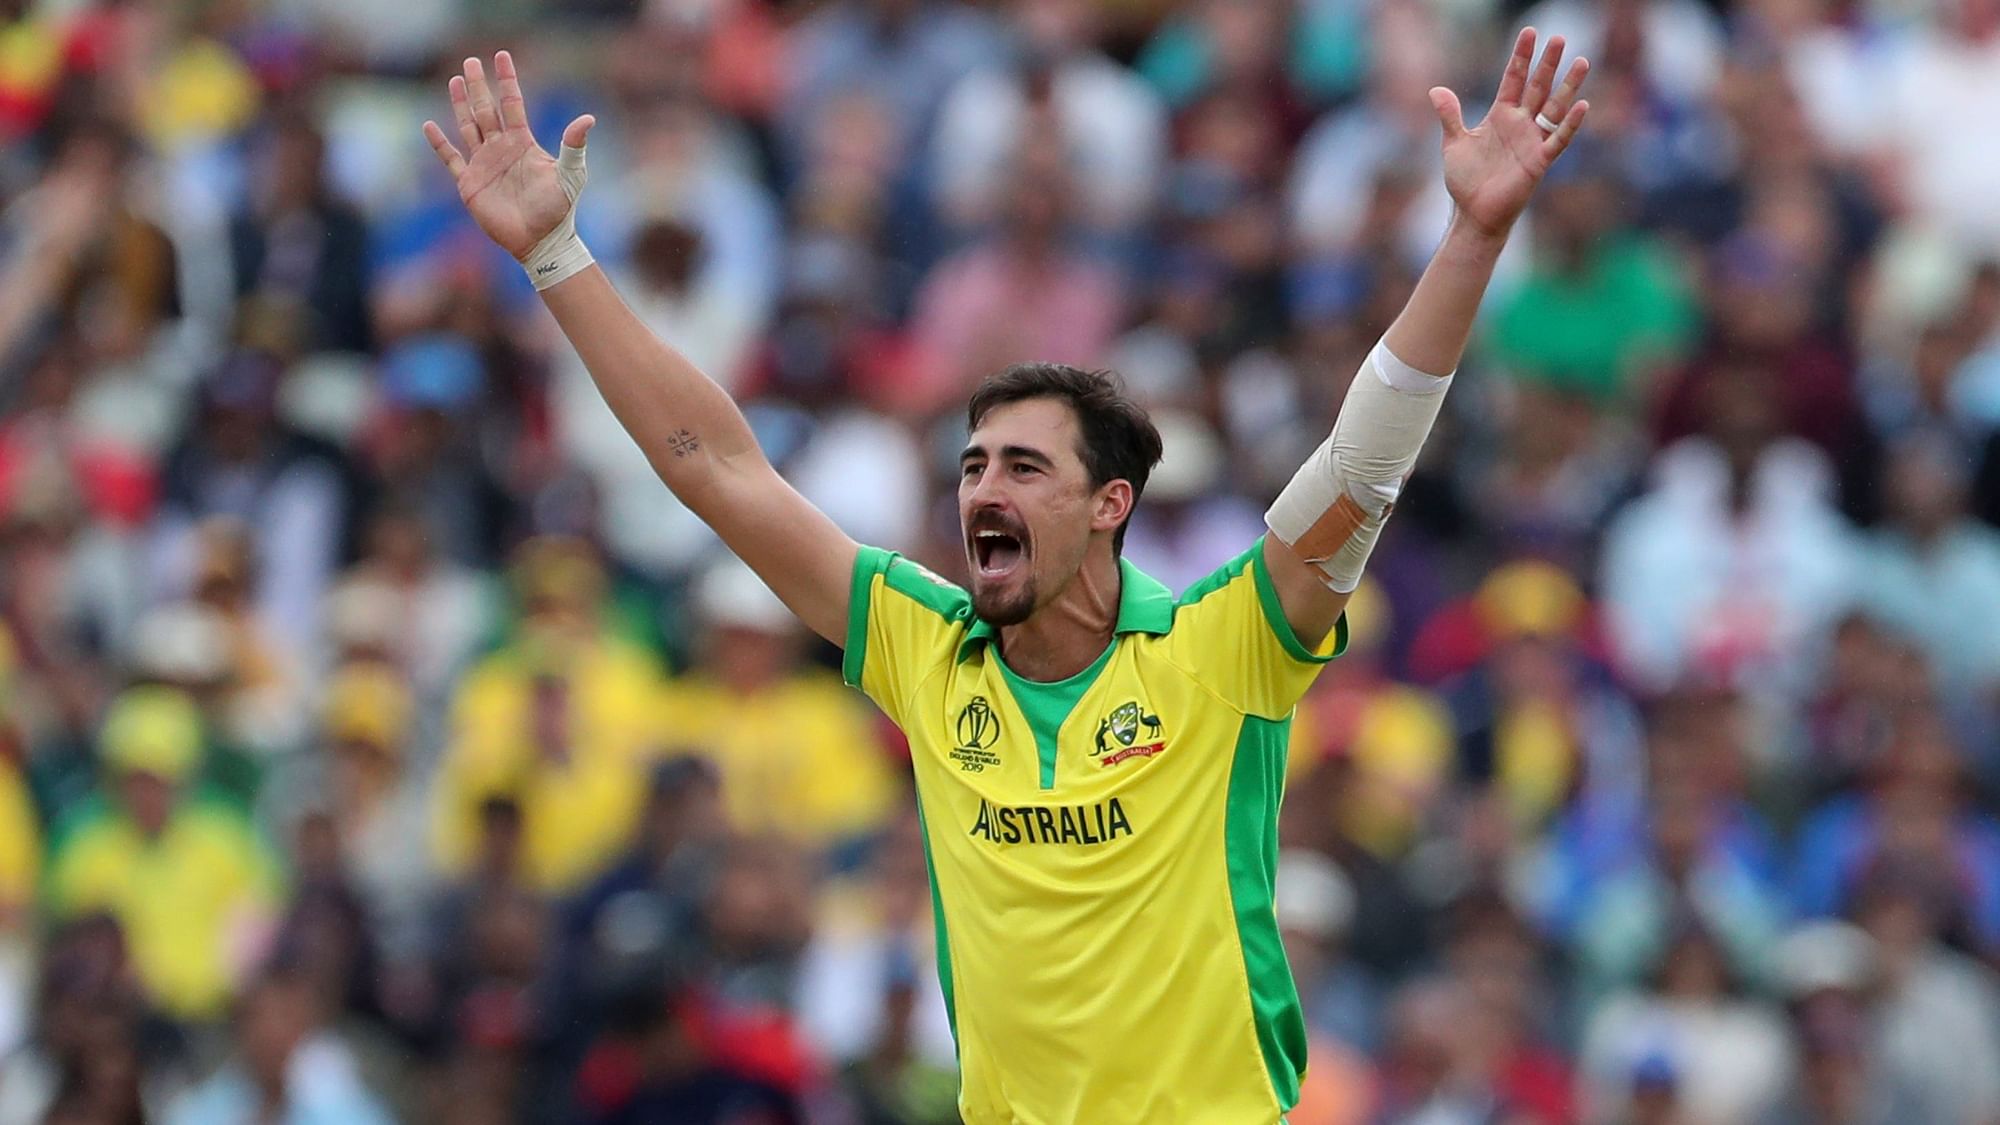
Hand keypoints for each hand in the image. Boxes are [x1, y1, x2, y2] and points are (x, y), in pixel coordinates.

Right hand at [423, 52, 594, 260]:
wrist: (540, 241)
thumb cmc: (558, 210)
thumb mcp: (570, 175)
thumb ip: (574, 146)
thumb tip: (588, 118)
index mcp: (523, 143)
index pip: (513, 104)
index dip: (507, 80)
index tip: (502, 56)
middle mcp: (501, 149)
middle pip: (486, 110)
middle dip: (479, 85)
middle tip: (471, 60)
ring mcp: (484, 164)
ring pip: (468, 126)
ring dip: (461, 104)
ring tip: (455, 80)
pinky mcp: (470, 183)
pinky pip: (450, 158)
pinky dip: (439, 143)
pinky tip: (429, 126)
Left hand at [1430, 29, 1589, 238]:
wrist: (1473, 213)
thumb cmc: (1466, 180)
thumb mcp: (1454, 143)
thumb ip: (1450, 116)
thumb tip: (1435, 90)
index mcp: (1500, 115)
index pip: (1513, 79)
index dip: (1521, 57)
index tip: (1530, 32)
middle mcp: (1520, 124)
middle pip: (1537, 86)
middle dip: (1548, 63)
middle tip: (1560, 37)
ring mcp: (1532, 141)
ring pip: (1554, 107)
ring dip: (1568, 86)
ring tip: (1582, 61)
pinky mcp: (1539, 161)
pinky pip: (1558, 140)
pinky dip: (1569, 124)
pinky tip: (1581, 105)